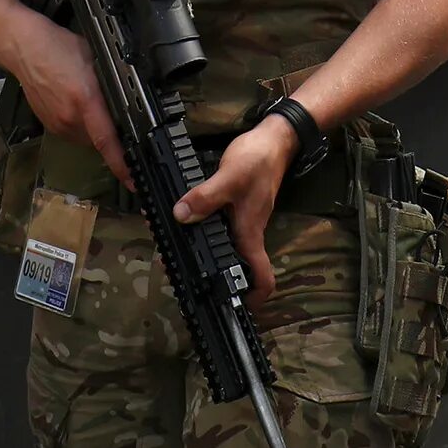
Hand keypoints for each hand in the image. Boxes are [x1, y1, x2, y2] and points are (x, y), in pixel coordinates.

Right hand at [5, 15, 131, 190]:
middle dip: (110, 133)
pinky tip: (75, 102)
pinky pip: (71, 132)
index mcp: (84, 100)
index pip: (106, 140)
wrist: (23, 48)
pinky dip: (78, 123)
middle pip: (99, 141)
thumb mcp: (95, 58)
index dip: (121, 163)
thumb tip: (127, 98)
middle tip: (113, 113)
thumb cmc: (58, 47)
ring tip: (88, 101)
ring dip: (93, 128)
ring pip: (85, 138)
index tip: (132, 180)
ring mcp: (56, 123)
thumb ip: (110, 82)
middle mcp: (69, 118)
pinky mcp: (48, 124)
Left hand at [174, 116, 293, 306]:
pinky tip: (183, 221)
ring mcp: (243, 221)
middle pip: (237, 267)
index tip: (235, 310)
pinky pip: (219, 228)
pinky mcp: (237, 209)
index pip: (262, 277)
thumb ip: (205, 198)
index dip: (254, 299)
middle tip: (182, 279)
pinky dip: (202, 230)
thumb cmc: (258, 160)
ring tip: (173, 252)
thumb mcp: (229, 178)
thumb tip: (181, 215)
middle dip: (214, 279)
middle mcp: (248, 232)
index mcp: (250, 233)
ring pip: (225, 248)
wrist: (274, 138)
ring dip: (204, 254)